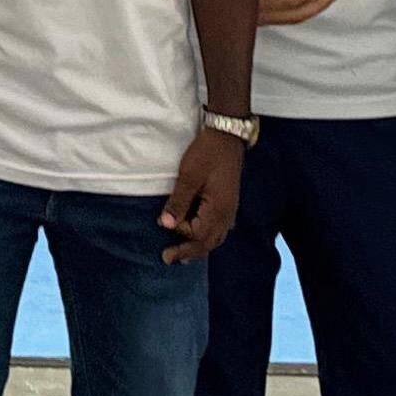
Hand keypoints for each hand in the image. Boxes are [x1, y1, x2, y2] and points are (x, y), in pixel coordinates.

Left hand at [161, 129, 246, 261]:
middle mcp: (227, 214)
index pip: (198, 233)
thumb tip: (165, 224)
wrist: (227, 136)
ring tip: (183, 256)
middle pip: (208, 242)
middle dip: (188, 252)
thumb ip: (178, 202)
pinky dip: (208, 238)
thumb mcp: (189, 176)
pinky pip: (220, 229)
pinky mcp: (229, 204)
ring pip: (216, 238)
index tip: (165, 219)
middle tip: (168, 259)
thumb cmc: (207, 154)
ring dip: (199, 248)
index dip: (180, 230)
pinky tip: (202, 237)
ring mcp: (230, 210)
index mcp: (218, 209)